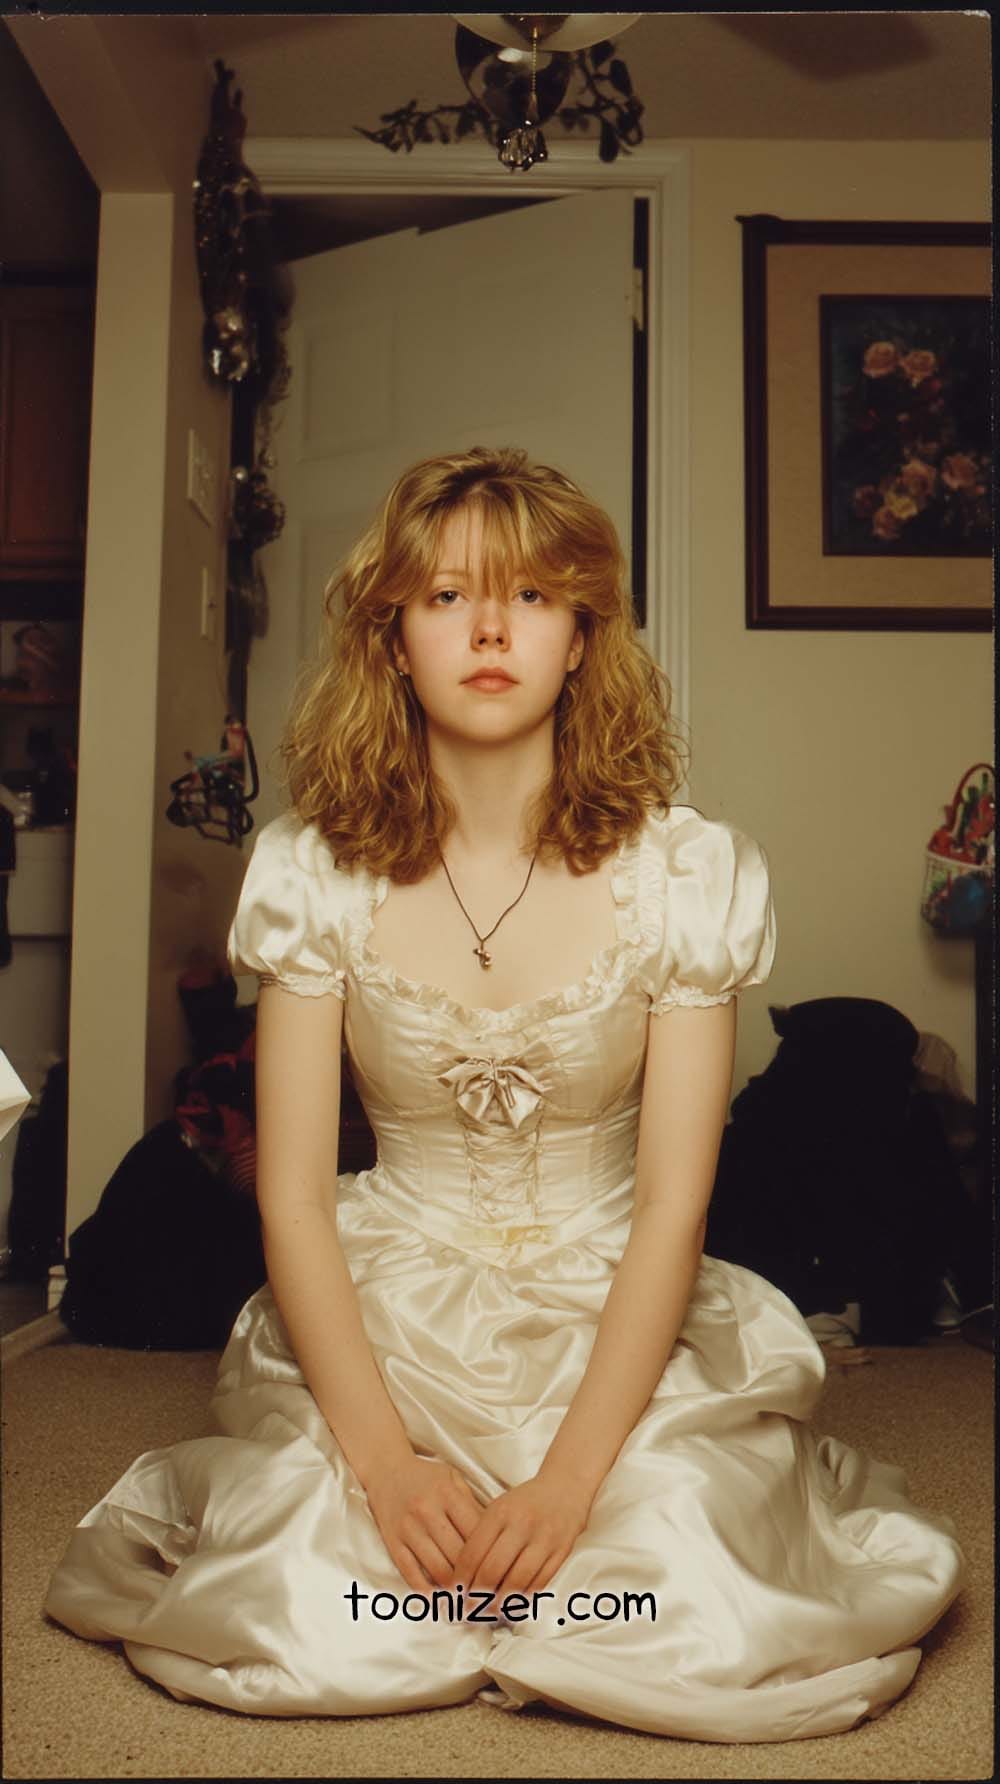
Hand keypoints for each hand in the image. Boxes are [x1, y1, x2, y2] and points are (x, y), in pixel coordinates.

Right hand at [364, 1456, 484, 1593]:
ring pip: (437, 1569)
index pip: (475, 1532)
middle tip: (490, 1594)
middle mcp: (427, 1511)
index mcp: (447, 1494)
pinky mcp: (392, 1542)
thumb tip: (495, 1539)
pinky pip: (411, 1573)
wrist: (386, 1470)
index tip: (502, 1572)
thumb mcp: (453, 1479)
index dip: (491, 1555)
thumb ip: (472, 1505)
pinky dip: (427, 1592)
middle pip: (458, 1555)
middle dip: (476, 1578)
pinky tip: (440, 1601)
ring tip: (470, 1602)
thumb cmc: (426, 1476)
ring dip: (455, 1589)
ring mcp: (408, 1529)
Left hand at [450, 1469, 593, 1601]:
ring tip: (489, 1611)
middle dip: (477, 1595)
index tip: (455, 1592)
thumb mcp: (498, 1509)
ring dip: (500, 1602)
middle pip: (493, 1570)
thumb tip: (463, 1576)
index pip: (473, 1553)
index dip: (461, 1578)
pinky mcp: (561, 1552)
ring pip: (516, 1581)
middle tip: (470, 1608)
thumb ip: (481, 1537)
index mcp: (500, 1513)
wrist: (564, 1489)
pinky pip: (539, 1584)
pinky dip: (523, 1598)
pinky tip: (513, 1603)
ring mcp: (543, 1539)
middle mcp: (522, 1525)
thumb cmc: (525, 1503)